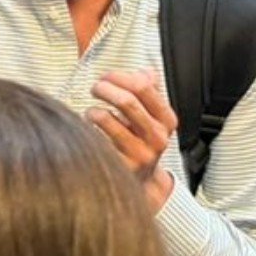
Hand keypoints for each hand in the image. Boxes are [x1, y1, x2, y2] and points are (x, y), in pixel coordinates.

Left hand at [87, 70, 178, 210]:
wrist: (144, 183)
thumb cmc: (142, 143)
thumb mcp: (152, 118)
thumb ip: (150, 93)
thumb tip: (146, 71)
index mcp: (167, 120)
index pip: (143, 86)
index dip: (120, 76)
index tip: (107, 76)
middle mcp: (157, 137)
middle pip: (126, 100)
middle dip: (104, 88)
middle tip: (94, 88)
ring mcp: (140, 154)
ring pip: (107, 119)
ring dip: (92, 111)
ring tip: (91, 113)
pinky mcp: (122, 167)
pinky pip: (96, 139)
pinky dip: (88, 129)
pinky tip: (89, 129)